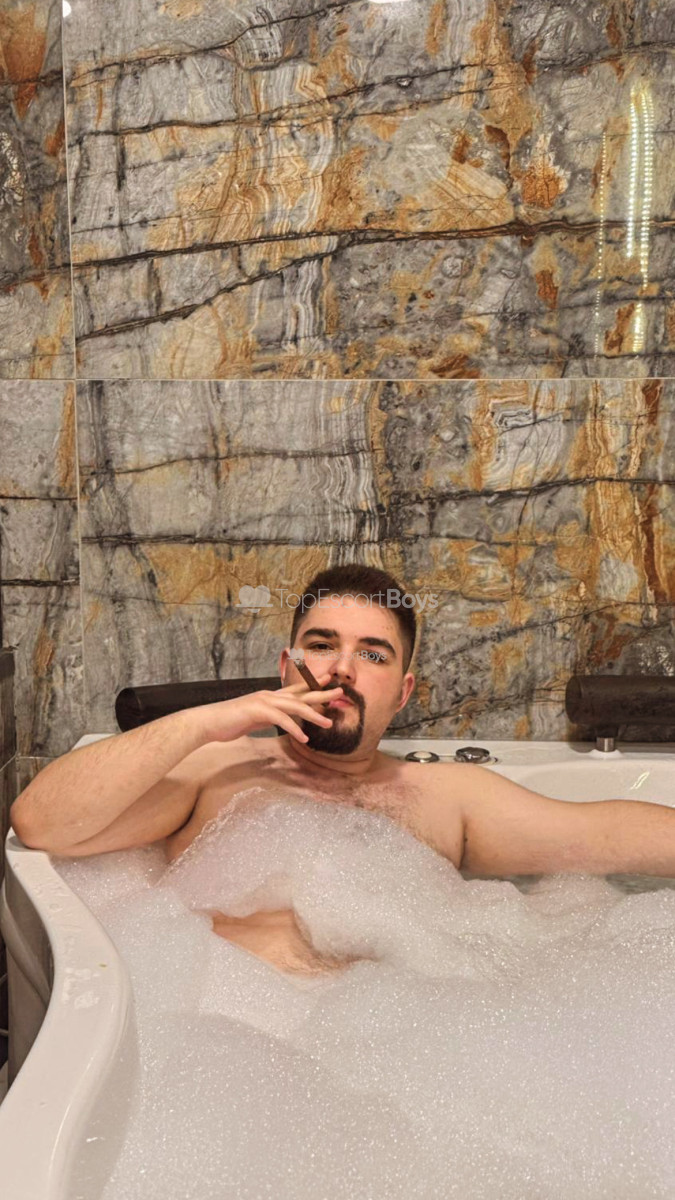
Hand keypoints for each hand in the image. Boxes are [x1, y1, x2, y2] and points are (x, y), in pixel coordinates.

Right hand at [197, 672, 342, 743]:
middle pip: (300, 694)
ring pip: (294, 706)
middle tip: (340, 692)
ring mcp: (263, 701)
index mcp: (269, 697)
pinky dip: (294, 728)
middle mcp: (269, 695)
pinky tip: (304, 738)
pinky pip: (281, 719)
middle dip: (321, 693)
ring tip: (328, 723)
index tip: (329, 681)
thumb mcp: (255, 719)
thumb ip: (269, 717)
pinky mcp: (257, 711)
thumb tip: (283, 721)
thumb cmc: (230, 722)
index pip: (295, 689)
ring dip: (313, 714)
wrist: (209, 722)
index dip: (312, 685)